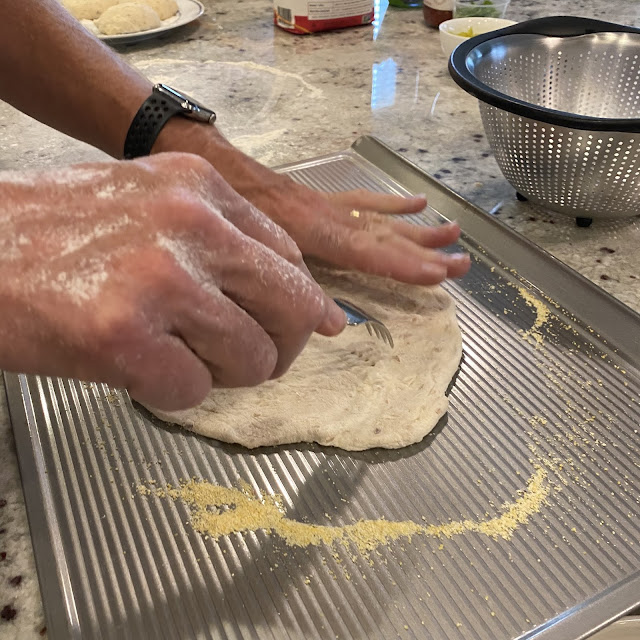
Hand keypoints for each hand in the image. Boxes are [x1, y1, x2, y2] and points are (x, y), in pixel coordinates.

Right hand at [0, 153, 344, 410]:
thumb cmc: (60, 234)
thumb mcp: (153, 206)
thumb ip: (231, 246)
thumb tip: (313, 307)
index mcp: (202, 189)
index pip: (292, 261)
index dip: (301, 306)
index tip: (303, 328)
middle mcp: (191, 223)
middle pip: (293, 310)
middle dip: (277, 349)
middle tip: (242, 359)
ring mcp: (159, 278)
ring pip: (252, 359)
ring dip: (220, 374)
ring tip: (175, 356)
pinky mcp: (123, 334)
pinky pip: (194, 391)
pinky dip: (172, 393)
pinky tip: (138, 371)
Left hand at [153, 121, 470, 284]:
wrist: (214, 167)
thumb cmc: (227, 214)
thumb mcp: (254, 254)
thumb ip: (295, 287)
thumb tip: (334, 324)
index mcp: (314, 232)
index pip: (369, 252)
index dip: (404, 266)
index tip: (439, 276)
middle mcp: (330, 217)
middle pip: (384, 236)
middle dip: (424, 253)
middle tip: (461, 265)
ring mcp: (330, 206)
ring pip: (380, 218)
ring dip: (417, 230)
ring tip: (452, 234)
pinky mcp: (324, 199)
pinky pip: (363, 201)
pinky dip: (389, 205)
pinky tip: (414, 205)